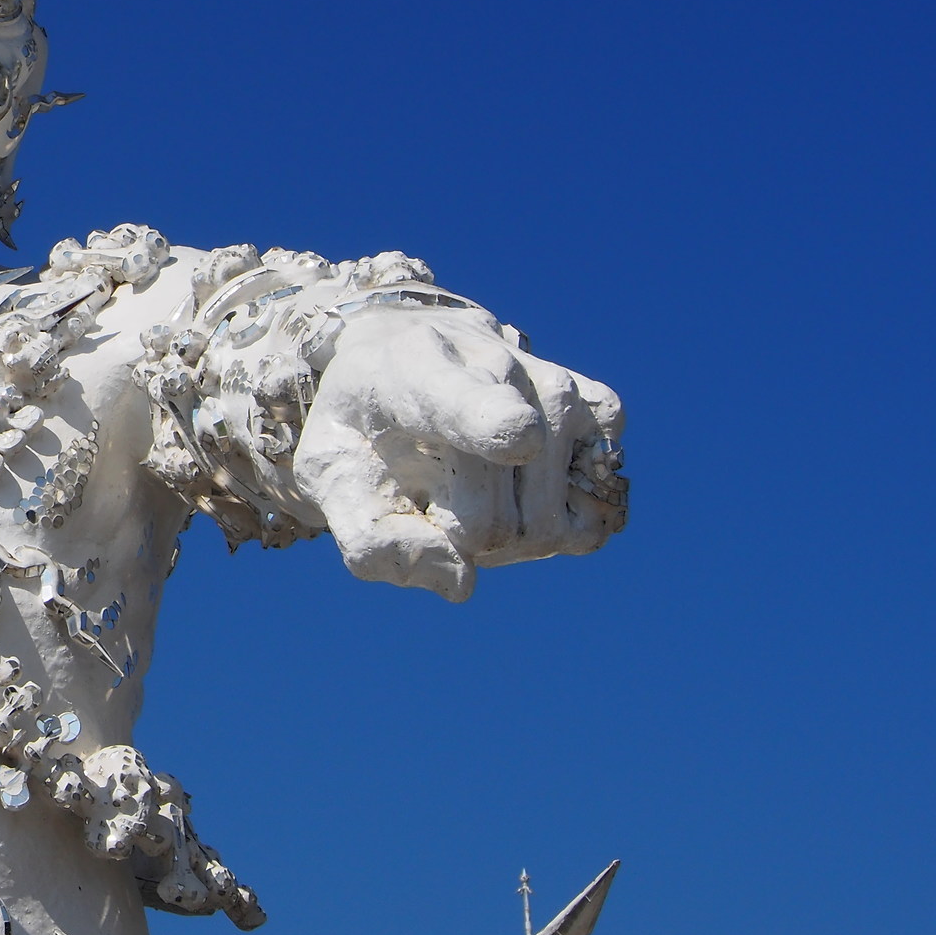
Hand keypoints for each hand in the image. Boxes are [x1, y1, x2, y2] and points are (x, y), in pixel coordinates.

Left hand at [292, 308, 625, 600]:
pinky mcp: (603, 408)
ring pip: (548, 529)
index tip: (518, 439)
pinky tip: (520, 485)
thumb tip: (462, 583)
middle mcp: (499, 369)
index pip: (469, 405)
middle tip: (429, 495)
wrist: (407, 351)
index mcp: (418, 374)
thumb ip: (370, 537)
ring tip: (470, 486)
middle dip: (455, 538)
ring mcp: (558, 387)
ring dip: (505, 538)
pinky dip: (557, 525)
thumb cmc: (367, 426)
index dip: (495, 426)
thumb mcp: (332, 474)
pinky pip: (596, 517)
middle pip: (494, 522)